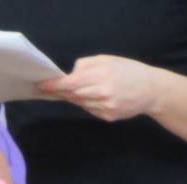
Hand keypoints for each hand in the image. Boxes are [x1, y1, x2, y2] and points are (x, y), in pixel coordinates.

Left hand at [36, 55, 162, 121]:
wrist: (151, 89)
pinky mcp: (107, 116)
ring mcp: (104, 106)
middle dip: (59, 91)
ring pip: (79, 103)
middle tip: (47, 88)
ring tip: (78, 90)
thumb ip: (85, 65)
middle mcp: (100, 92)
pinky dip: (88, 104)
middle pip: (71, 94)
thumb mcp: (108, 60)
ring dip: (74, 97)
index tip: (39, 86)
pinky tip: (95, 98)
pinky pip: (90, 110)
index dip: (53, 85)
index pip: (69, 83)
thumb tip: (68, 74)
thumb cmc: (128, 71)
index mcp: (100, 75)